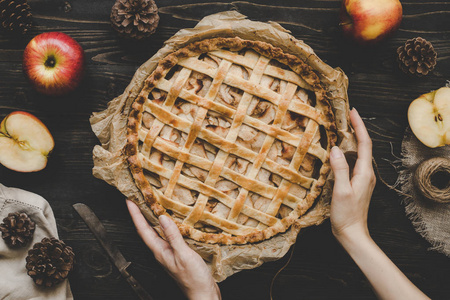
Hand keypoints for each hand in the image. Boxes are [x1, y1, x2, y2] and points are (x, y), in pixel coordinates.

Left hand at [126, 200, 220, 299]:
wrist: (203, 294)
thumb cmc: (193, 278)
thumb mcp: (183, 254)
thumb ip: (173, 236)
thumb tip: (162, 217)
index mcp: (159, 251)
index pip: (142, 229)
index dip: (135, 214)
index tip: (129, 200)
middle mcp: (161, 251)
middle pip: (146, 229)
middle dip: (140, 213)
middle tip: (138, 197)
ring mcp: (168, 253)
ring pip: (156, 232)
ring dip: (152, 218)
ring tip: (151, 204)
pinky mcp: (177, 253)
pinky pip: (168, 235)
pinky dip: (166, 225)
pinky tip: (172, 221)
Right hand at [329, 108, 375, 242]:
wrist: (352, 233)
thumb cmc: (347, 215)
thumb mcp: (341, 191)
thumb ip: (340, 169)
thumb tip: (335, 149)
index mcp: (365, 173)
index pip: (365, 143)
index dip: (359, 126)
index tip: (352, 111)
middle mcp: (367, 173)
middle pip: (363, 146)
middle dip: (356, 129)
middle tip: (344, 116)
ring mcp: (362, 179)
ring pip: (358, 154)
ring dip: (351, 140)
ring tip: (341, 129)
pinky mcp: (356, 183)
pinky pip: (353, 162)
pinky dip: (347, 152)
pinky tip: (337, 152)